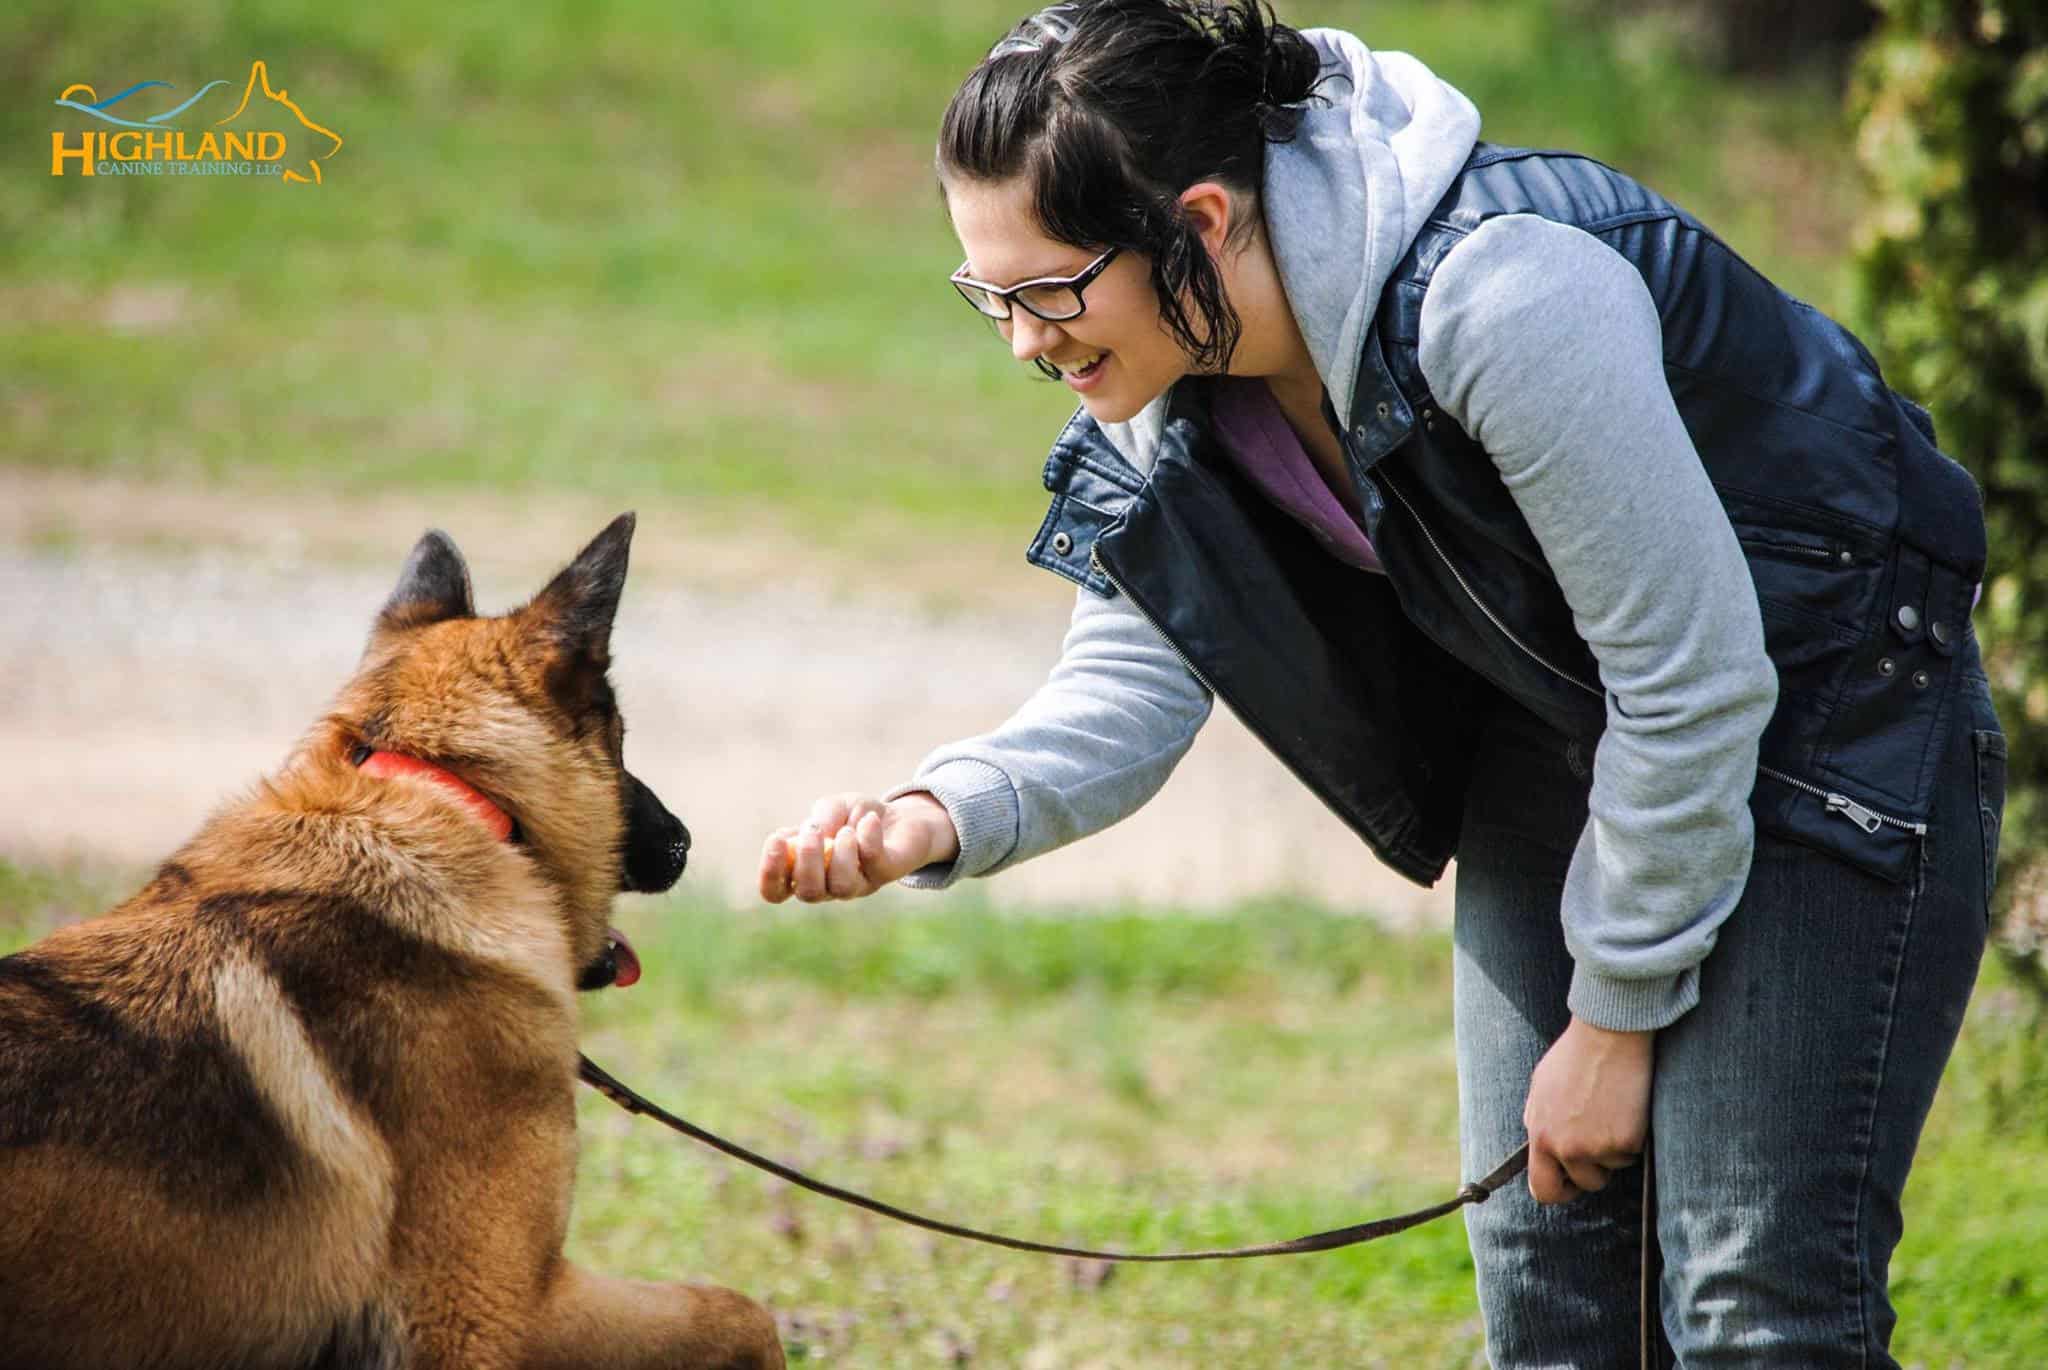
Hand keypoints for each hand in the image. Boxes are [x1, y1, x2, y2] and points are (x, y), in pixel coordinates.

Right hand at [758, 791, 959, 903]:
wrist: (901, 817)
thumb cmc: (856, 816)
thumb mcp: (834, 806)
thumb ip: (821, 816)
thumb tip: (814, 830)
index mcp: (805, 872)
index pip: (776, 890)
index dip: (769, 873)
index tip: (775, 841)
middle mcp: (829, 885)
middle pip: (808, 893)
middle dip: (806, 861)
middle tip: (812, 831)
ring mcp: (859, 884)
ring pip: (841, 886)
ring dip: (839, 855)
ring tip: (845, 831)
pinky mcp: (886, 873)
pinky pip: (873, 863)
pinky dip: (868, 838)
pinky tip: (870, 819)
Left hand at [1522, 1015, 1652, 1204]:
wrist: (1607, 1035)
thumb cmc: (1574, 1056)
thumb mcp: (1541, 1089)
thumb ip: (1539, 1121)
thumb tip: (1540, 1145)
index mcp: (1541, 1135)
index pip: (1542, 1188)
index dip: (1558, 1190)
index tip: (1569, 1184)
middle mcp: (1566, 1148)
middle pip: (1584, 1184)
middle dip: (1593, 1172)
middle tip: (1601, 1144)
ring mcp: (1597, 1147)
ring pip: (1612, 1168)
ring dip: (1614, 1149)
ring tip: (1611, 1112)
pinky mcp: (1626, 1142)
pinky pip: (1632, 1153)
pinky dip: (1633, 1137)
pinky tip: (1627, 1108)